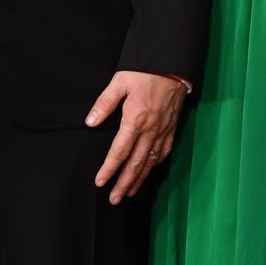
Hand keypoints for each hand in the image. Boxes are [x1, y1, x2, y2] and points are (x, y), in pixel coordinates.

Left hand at [87, 71, 187, 204]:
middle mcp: (150, 130)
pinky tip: (149, 171)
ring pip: (151, 162)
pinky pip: (164, 152)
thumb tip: (91, 121)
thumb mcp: (120, 82)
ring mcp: (163, 130)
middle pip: (136, 164)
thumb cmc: (145, 72)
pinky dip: (155, 165)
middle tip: (115, 199)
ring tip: (130, 192)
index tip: (100, 182)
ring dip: (140, 179)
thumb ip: (105, 103)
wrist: (174, 65)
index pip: (120, 152)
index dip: (110, 169)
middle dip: (125, 183)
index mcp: (135, 120)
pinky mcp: (172, 127)